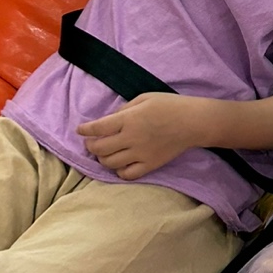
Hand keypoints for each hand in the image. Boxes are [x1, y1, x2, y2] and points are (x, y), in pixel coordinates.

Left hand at [77, 93, 204, 179]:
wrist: (191, 122)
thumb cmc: (168, 105)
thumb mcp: (143, 98)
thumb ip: (124, 110)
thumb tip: (109, 120)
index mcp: (128, 119)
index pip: (98, 128)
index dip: (85, 130)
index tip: (80, 130)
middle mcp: (131, 138)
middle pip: (100, 148)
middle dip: (90, 146)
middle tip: (90, 142)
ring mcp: (140, 154)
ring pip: (110, 163)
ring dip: (102, 158)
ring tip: (103, 153)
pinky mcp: (150, 165)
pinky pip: (127, 174)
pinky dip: (118, 171)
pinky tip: (119, 164)